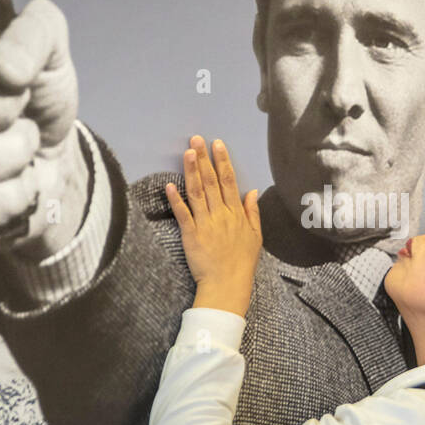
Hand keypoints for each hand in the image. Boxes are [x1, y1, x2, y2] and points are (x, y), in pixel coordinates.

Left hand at [166, 137, 260, 314]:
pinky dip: (176, 199)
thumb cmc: (242, 263)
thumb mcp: (255, 236)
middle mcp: (221, 214)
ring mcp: (205, 224)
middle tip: (197, 139)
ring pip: (197, 192)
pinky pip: (183, 214)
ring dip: (191, 171)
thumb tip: (252, 191)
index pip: (229, 181)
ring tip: (187, 152)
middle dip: (204, 158)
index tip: (217, 144)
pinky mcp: (191, 235)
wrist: (227, 285)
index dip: (222, 161)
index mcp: (237, 213)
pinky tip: (170, 184)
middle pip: (212, 182)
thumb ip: (253, 212)